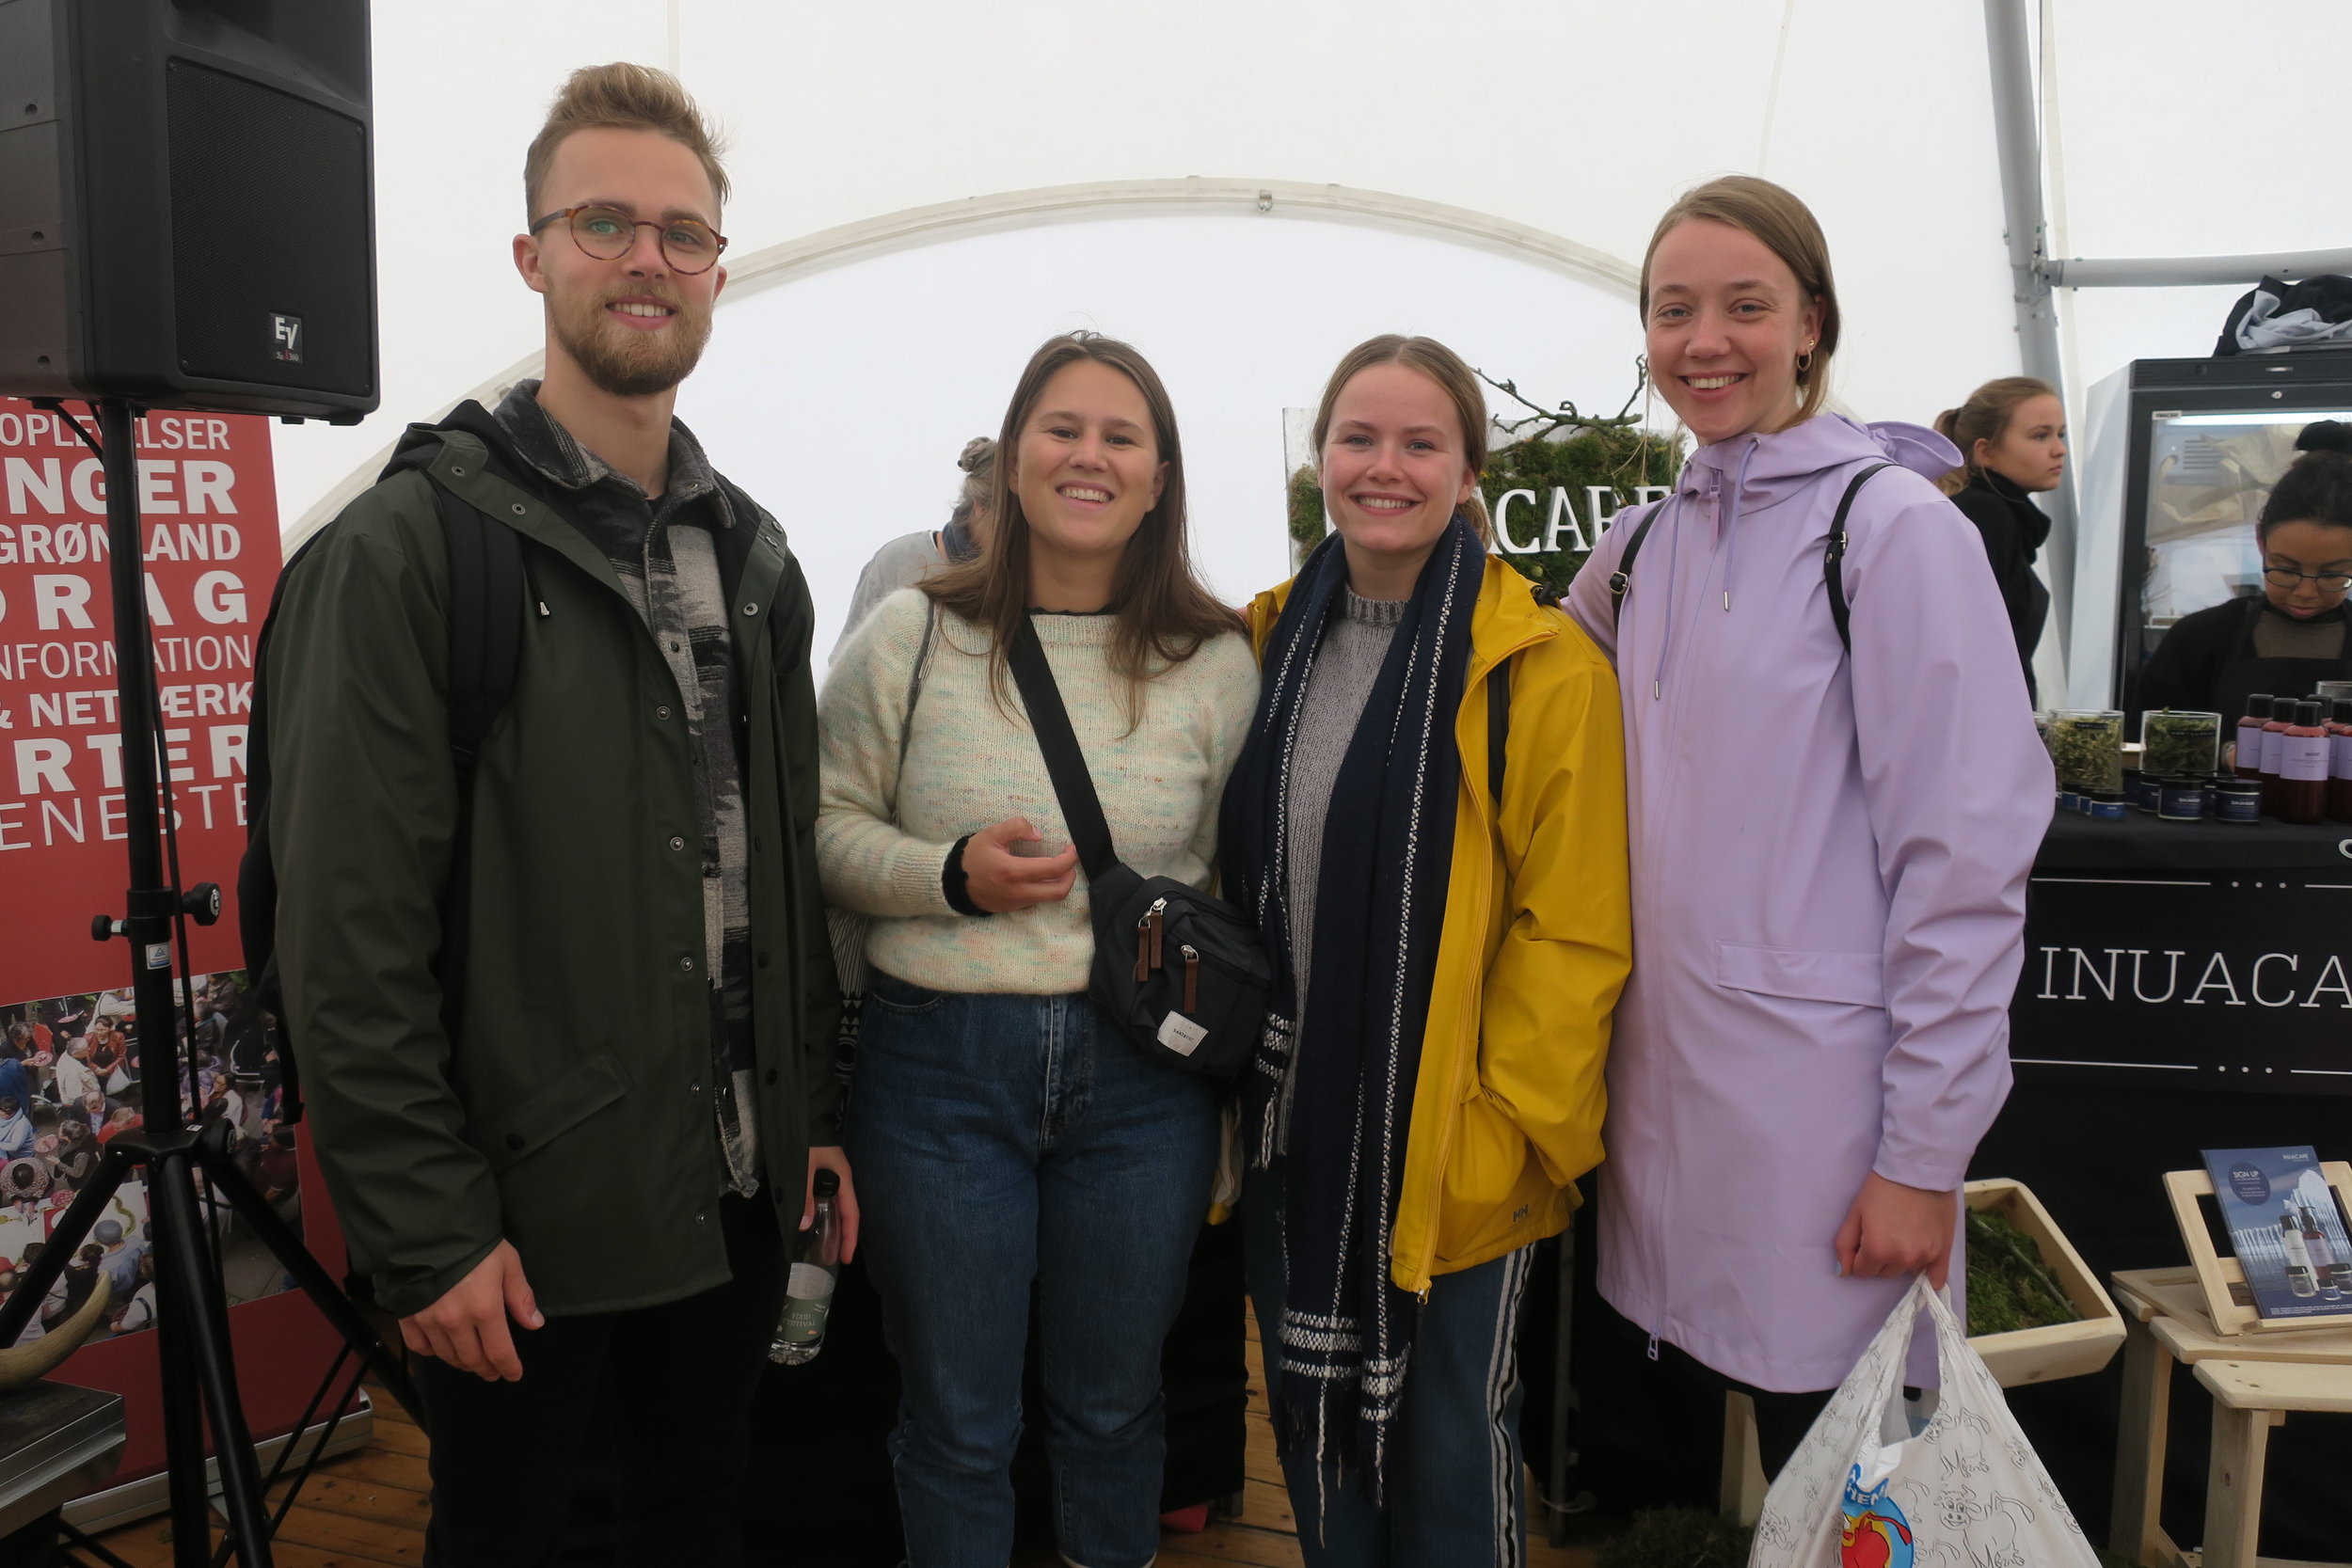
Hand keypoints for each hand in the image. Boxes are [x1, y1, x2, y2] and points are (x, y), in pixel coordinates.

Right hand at [398, 1240, 541, 1381]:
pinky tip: (441, 1349)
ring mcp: (429, 1321)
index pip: (499, 1352)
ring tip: (472, 1362)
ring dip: (463, 1363)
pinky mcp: (408, 1316)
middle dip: (486, 1368)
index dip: (508, 1367)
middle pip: (473, 1359)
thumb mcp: (508, 1262)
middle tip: (493, 1371)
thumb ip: (520, 1296)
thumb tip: (535, 1324)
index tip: (514, 1375)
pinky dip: (432, 1352)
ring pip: (448, 1356)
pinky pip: (419, 1347)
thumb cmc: (475, 1244)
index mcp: (485, 1309)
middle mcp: (456, 1322)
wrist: (430, 1229)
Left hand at [804, 1145, 859, 1262]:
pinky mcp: (820, 1173)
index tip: (845, 1258)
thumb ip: (805, 1194)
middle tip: (834, 1258)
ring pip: (835, 1206)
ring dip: (832, 1226)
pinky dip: (821, 1213)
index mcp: (843, 1178)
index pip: (851, 1214)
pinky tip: (812, 1221)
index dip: (849, 1237)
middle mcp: (840, 1179)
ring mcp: (830, 1176)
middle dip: (843, 1236)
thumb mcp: (804, 1166)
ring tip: (825, 1246)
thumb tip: (806, 1224)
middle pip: (846, 1212)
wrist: (801, 1112)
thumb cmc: (806, 1138)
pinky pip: (824, 1198)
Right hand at [961, 817, 1078, 913]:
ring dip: (1059, 884)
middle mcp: (1018, 891)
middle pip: (1059, 892)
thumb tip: (1038, 834)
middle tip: (1069, 862)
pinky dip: (1044, 889)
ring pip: (1049, 899)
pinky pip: (1035, 901)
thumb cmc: (972, 856)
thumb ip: (1016, 827)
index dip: (1069, 859)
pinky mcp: (1012, 908)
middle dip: (1071, 876)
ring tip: (1057, 868)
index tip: (1072, 849)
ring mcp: (1015, 903)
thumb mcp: (991, 834)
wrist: (952, 882)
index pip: (1053, 869)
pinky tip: (1039, 877)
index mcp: (1013, 871)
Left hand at [1835, 1172, 1957, 1288]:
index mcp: (1878, 1251)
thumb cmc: (1882, 1188)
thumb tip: (1842, 1271)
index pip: (1862, 1271)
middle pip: (1884, 1273)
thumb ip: (1844, 1244)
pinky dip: (1929, 1276)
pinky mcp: (1943, 1251)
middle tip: (1884, 1232)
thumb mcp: (1855, 1212)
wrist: (1917, 1170)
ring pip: (1905, 1271)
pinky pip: (1937, 1278)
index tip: (1865, 1237)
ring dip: (1901, 1260)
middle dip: (1879, 1258)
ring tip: (1903, 1233)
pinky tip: (1926, 1273)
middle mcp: (1903, 1259)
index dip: (1860, 1255)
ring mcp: (1925, 1256)